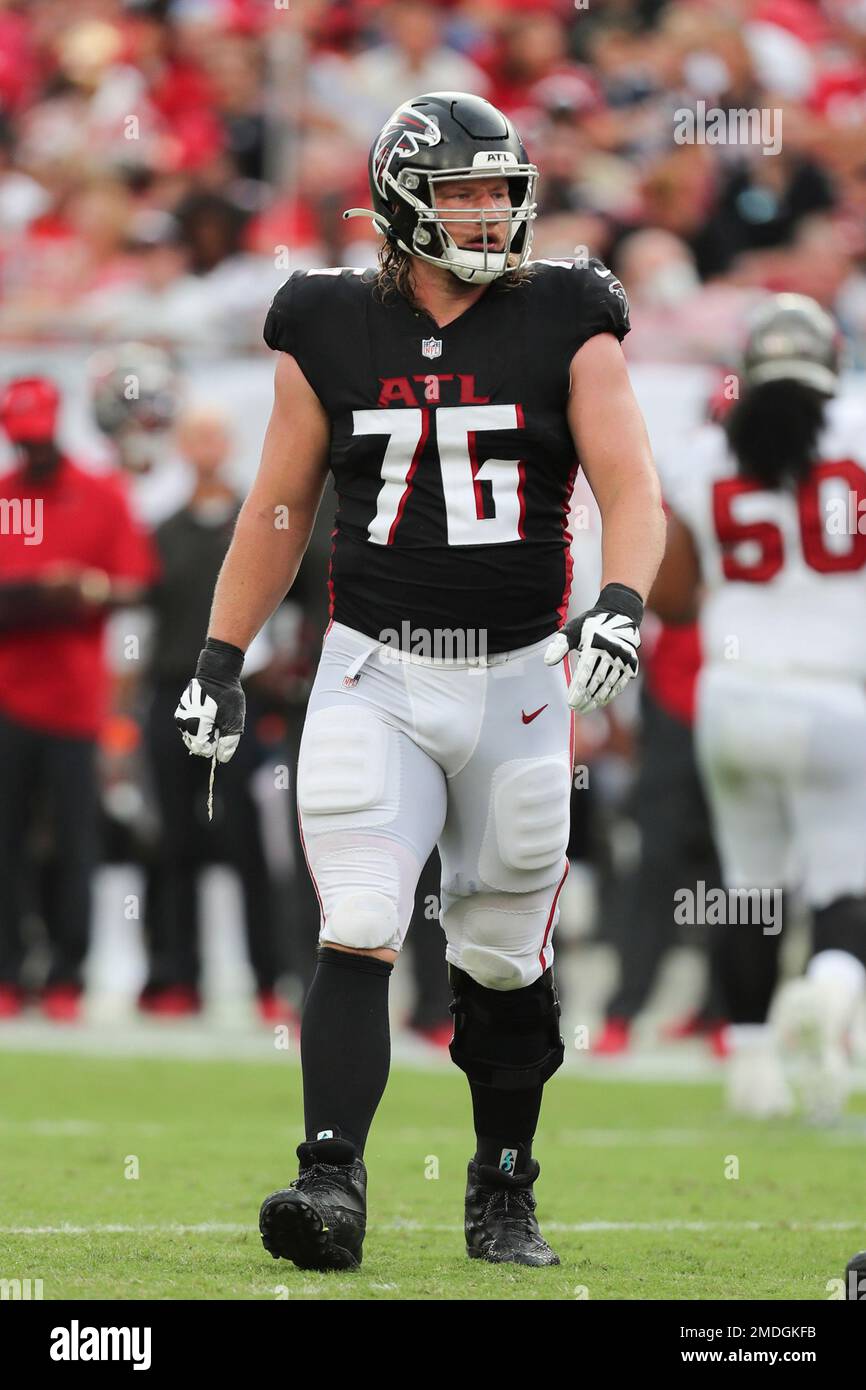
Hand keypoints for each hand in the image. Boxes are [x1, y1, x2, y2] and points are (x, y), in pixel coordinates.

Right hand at [174, 637, 245, 762]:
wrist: (218, 673)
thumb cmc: (227, 696)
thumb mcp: (234, 722)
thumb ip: (228, 743)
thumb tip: (221, 758)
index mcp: (195, 725)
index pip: (203, 749)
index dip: (216, 744)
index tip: (222, 731)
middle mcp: (183, 721)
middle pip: (196, 744)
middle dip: (209, 738)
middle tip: (219, 723)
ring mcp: (181, 715)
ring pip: (192, 735)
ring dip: (204, 731)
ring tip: (214, 716)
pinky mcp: (182, 709)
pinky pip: (190, 725)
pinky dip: (199, 723)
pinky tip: (209, 712)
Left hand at [544, 582, 642, 713]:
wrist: (620, 615)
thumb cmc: (591, 624)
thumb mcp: (573, 628)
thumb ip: (560, 645)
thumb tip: (548, 661)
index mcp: (596, 643)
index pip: (586, 671)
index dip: (578, 689)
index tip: (570, 702)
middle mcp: (612, 651)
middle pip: (597, 681)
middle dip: (586, 697)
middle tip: (575, 708)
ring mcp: (624, 659)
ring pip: (609, 684)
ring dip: (597, 699)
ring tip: (586, 708)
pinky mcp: (632, 664)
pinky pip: (620, 683)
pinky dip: (610, 694)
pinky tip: (600, 702)